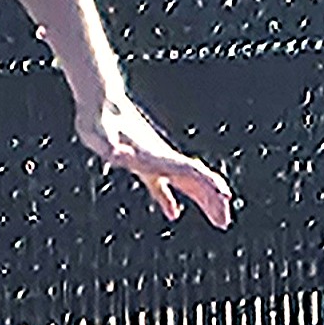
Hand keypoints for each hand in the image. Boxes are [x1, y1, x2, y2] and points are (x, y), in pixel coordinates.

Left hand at [76, 94, 233, 227]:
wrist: (100, 102)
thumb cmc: (99, 120)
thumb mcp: (100, 136)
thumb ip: (109, 146)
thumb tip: (115, 154)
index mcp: (155, 154)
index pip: (189, 170)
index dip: (206, 183)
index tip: (224, 197)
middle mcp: (159, 157)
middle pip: (194, 179)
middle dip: (211, 199)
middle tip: (223, 222)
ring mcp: (153, 159)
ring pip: (184, 182)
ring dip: (202, 199)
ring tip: (217, 219)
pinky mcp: (141, 163)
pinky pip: (162, 184)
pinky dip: (170, 198)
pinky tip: (173, 212)